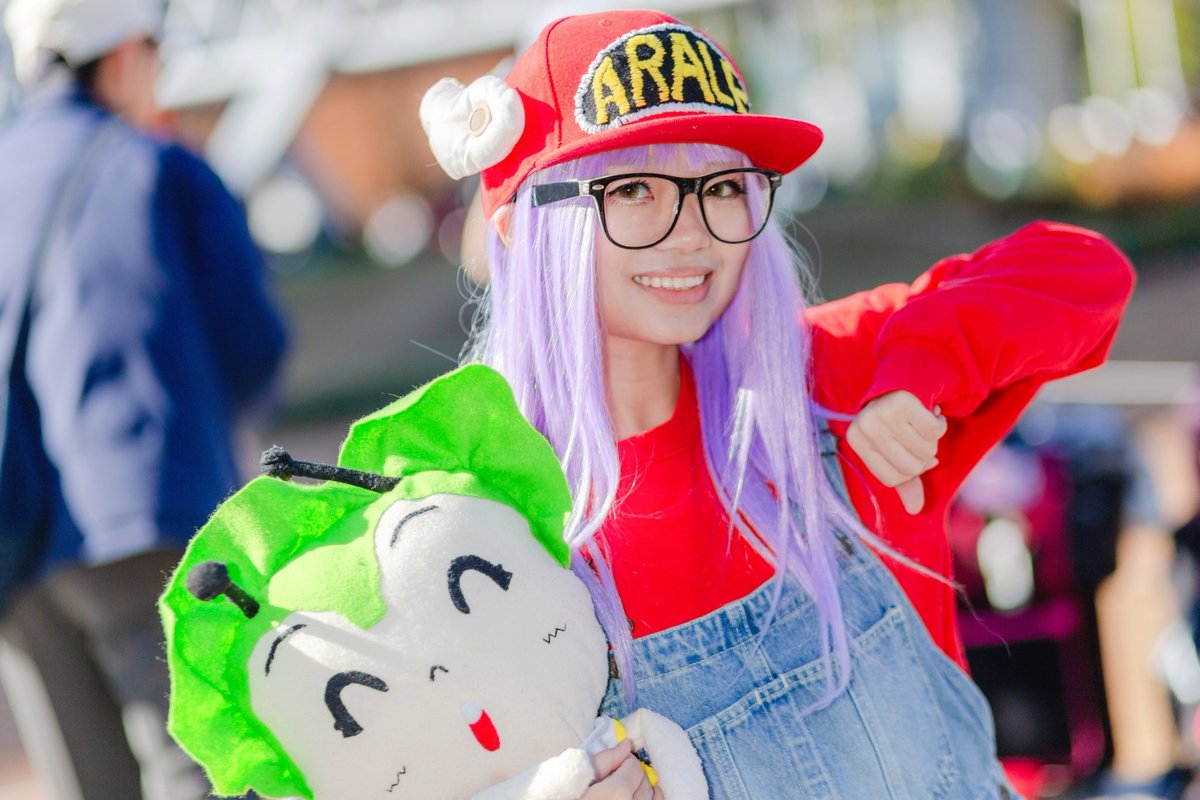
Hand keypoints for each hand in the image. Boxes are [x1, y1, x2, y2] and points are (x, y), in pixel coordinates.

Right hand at [582, 740, 663, 799]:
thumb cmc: (569, 798)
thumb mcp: (581, 780)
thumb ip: (605, 761)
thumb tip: (627, 744)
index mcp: (617, 793)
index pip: (633, 766)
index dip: (624, 762)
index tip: (615, 766)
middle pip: (644, 781)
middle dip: (633, 775)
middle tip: (619, 778)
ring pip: (653, 797)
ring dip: (643, 789)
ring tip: (628, 790)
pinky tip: (640, 798)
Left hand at [846, 391, 946, 513]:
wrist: (905, 377)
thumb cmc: (898, 419)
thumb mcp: (895, 449)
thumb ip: (905, 479)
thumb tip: (916, 509)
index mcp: (856, 440)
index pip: (892, 478)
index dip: (911, 471)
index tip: (916, 455)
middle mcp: (864, 426)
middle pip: (910, 466)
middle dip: (925, 455)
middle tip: (921, 436)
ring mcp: (881, 412)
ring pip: (925, 449)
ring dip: (933, 438)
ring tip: (923, 421)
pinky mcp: (902, 401)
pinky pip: (934, 430)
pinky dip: (939, 423)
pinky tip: (931, 411)